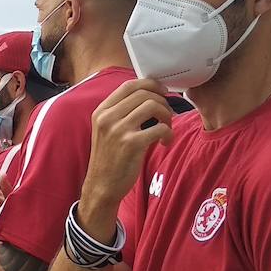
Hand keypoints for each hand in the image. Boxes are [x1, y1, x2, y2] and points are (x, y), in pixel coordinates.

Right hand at [80, 79, 173, 211]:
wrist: (102, 186)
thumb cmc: (109, 159)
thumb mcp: (106, 131)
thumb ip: (121, 113)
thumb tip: (149, 97)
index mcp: (101, 111)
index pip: (129, 85)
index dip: (150, 84)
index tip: (162, 92)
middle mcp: (107, 117)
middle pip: (144, 93)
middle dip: (162, 101)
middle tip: (167, 115)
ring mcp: (118, 130)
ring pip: (153, 106)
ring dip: (167, 115)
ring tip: (167, 128)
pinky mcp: (131, 144)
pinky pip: (160, 128)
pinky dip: (169, 133)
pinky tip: (165, 142)